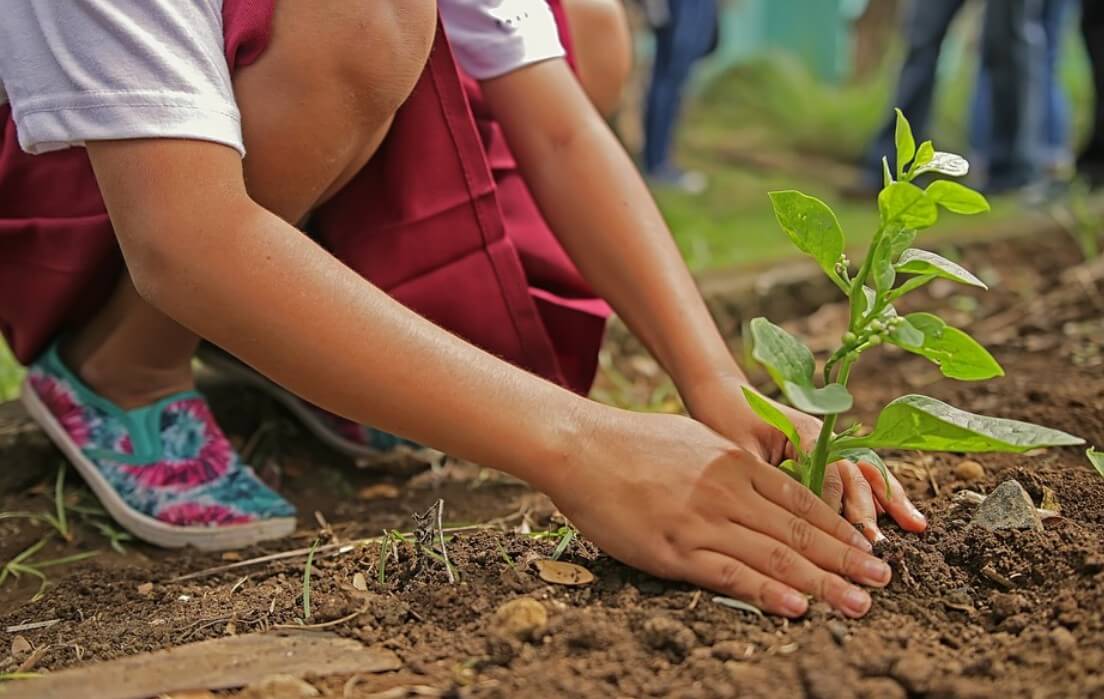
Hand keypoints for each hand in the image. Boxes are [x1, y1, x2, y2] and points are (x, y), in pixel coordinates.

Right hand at [550, 410, 892, 617]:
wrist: (581, 447)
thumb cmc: (633, 442)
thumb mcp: (695, 440)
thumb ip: (731, 465)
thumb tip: (759, 481)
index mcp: (736, 463)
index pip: (802, 502)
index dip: (840, 528)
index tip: (868, 548)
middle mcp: (729, 491)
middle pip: (800, 532)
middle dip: (846, 559)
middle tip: (883, 581)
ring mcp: (703, 521)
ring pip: (775, 557)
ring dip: (823, 582)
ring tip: (858, 602)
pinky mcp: (674, 549)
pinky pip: (730, 574)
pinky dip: (767, 592)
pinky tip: (797, 607)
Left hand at [682, 374, 927, 541]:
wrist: (722, 394)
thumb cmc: (725, 421)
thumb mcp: (740, 452)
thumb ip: (766, 479)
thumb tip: (783, 519)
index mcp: (804, 433)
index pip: (829, 475)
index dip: (834, 509)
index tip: (840, 539)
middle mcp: (824, 437)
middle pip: (854, 475)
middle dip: (867, 511)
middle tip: (876, 546)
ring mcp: (830, 444)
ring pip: (866, 473)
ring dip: (889, 500)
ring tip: (915, 526)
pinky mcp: (828, 453)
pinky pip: (859, 474)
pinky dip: (882, 494)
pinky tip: (904, 515)